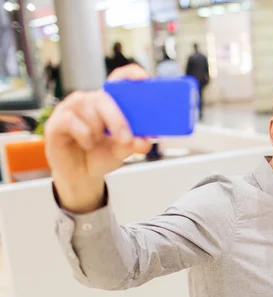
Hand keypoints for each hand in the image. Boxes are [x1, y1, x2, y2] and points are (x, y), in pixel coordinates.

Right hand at [45, 64, 151, 212]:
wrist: (80, 174)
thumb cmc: (101, 156)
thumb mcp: (122, 151)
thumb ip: (134, 144)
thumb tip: (144, 142)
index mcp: (109, 102)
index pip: (119, 79)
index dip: (131, 75)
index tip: (144, 79)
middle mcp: (90, 100)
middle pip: (104, 98)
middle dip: (118, 120)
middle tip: (126, 140)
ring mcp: (72, 108)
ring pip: (89, 111)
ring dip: (98, 132)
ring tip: (97, 142)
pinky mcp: (57, 120)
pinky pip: (72, 122)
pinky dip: (84, 137)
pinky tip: (86, 144)